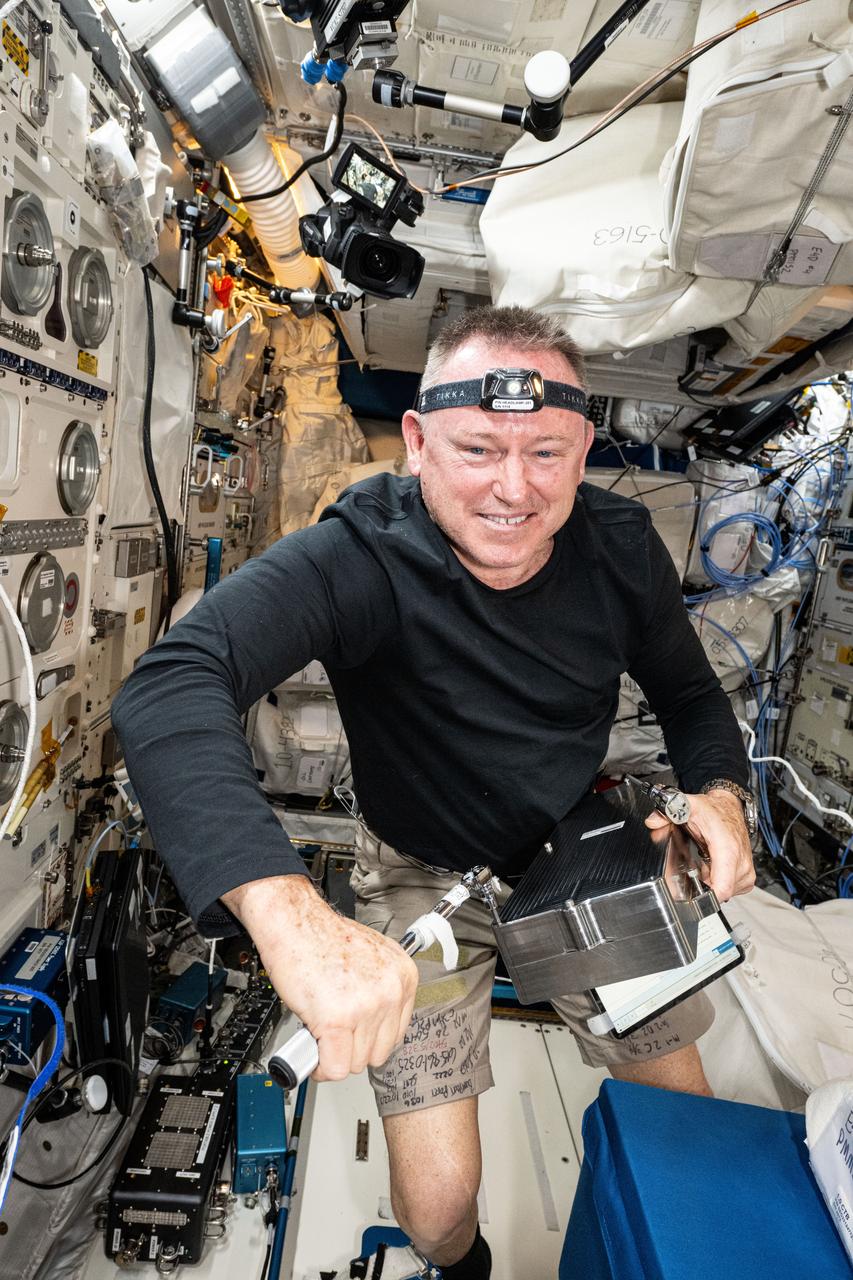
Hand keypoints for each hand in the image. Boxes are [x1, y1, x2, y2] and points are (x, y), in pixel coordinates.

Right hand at [222, 874, 417, 1080]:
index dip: (368, 1039)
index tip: (353, 1037)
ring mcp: (366, 1006)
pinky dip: (319, 1067)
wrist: (293, 921)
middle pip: (378, 1053)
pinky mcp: (337, 1019)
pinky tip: (311, 1050)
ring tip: (320, 1033)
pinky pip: (334, 1067)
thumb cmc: (321, 937)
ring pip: (355, 1063)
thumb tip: (372, 1028)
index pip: (395, 1034)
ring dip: (333, 1057)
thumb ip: (378, 992)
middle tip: (332, 1035)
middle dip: (351, 1050)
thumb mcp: (369, 959)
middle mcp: (391, 991)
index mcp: (403, 976)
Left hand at [644, 789, 754, 901]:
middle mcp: (741, 863)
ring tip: (705, 865)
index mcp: (727, 850)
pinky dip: (720, 882)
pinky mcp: (747, 876)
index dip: (705, 896)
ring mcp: (746, 871)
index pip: (722, 889)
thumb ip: (668, 813)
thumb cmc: (714, 811)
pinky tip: (713, 868)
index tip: (691, 890)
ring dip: (711, 883)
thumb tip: (653, 822)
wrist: (730, 808)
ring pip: (725, 893)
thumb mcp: (688, 807)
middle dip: (703, 886)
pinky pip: (732, 890)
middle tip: (694, 869)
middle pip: (719, 893)